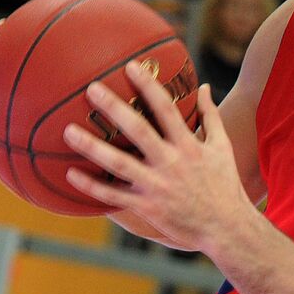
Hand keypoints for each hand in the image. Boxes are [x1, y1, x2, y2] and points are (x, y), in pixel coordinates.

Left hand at [62, 63, 252, 251]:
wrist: (226, 227)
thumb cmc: (224, 184)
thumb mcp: (222, 147)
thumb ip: (210, 115)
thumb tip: (203, 86)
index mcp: (189, 145)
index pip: (167, 109)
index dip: (149, 86)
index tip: (131, 66)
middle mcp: (171, 162)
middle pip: (138, 130)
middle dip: (114, 108)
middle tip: (91, 89)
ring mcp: (157, 185)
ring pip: (119, 163)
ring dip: (92, 147)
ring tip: (68, 131)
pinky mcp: (147, 207)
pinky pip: (113, 196)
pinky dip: (91, 186)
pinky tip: (70, 173)